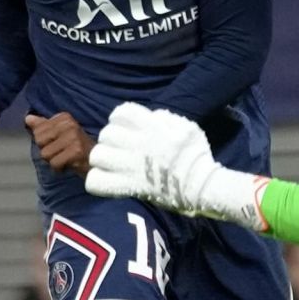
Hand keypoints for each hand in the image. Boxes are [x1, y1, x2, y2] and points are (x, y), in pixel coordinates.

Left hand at [25, 112, 94, 173]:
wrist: (98, 162)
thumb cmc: (77, 148)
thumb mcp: (60, 134)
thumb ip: (43, 126)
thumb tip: (27, 118)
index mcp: (64, 117)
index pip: (37, 131)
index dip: (45, 141)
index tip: (60, 143)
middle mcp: (70, 125)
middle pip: (39, 141)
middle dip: (48, 151)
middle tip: (63, 152)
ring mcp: (74, 138)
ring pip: (45, 154)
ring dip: (54, 160)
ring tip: (66, 158)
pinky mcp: (76, 152)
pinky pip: (54, 163)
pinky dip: (59, 168)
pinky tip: (69, 165)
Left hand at [87, 103, 269, 230]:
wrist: (201, 186)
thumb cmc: (196, 156)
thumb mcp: (187, 127)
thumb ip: (166, 118)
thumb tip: (151, 116)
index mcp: (153, 127)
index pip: (121, 113)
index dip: (119, 120)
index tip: (125, 129)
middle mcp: (139, 143)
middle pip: (106, 134)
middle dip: (110, 140)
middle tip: (119, 149)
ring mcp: (131, 166)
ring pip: (97, 155)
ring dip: (102, 160)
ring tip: (112, 165)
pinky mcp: (128, 186)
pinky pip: (96, 181)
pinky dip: (98, 181)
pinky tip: (108, 181)